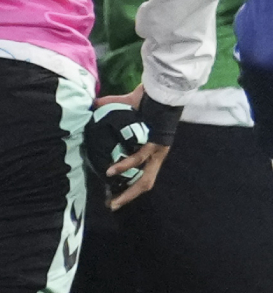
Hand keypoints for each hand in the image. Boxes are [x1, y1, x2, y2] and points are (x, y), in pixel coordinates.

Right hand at [93, 87, 170, 209]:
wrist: (162, 87)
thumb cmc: (147, 97)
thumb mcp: (126, 107)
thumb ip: (108, 107)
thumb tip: (91, 105)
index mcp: (152, 149)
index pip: (142, 174)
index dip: (129, 187)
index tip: (112, 197)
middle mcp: (157, 153)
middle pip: (146, 182)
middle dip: (128, 196)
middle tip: (111, 206)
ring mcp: (159, 149)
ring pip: (146, 176)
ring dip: (127, 189)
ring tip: (110, 196)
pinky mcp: (157, 142)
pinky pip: (140, 157)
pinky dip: (125, 165)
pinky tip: (112, 172)